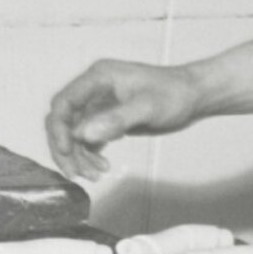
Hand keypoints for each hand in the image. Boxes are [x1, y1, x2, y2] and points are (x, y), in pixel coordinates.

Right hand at [46, 60, 204, 181]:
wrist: (194, 96)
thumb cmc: (174, 95)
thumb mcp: (147, 108)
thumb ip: (115, 120)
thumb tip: (83, 134)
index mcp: (98, 78)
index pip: (64, 102)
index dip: (59, 128)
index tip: (66, 151)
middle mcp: (93, 90)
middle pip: (63, 121)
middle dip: (67, 148)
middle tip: (77, 173)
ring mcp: (99, 105)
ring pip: (74, 134)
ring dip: (79, 156)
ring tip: (97, 175)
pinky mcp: (106, 119)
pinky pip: (87, 139)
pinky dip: (89, 155)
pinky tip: (102, 168)